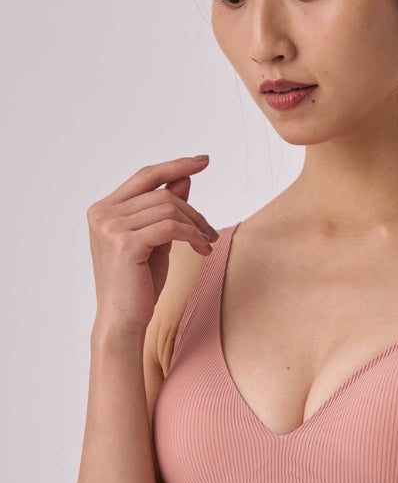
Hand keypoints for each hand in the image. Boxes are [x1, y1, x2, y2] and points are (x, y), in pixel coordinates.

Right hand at [87, 155, 218, 335]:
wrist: (122, 321)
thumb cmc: (138, 285)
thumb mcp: (156, 240)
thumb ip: (165, 209)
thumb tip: (183, 178)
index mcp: (104, 209)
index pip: (145, 177)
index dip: (175, 165)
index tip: (203, 160)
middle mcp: (103, 214)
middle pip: (162, 194)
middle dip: (193, 211)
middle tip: (210, 232)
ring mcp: (110, 227)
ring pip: (168, 208)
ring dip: (195, 225)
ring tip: (206, 243)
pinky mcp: (124, 243)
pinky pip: (170, 227)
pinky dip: (192, 235)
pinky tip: (201, 249)